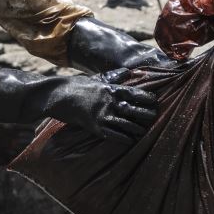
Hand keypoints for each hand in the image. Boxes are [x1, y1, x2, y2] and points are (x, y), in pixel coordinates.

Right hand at [44, 76, 158, 141]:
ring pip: (126, 124)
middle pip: (133, 109)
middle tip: (155, 116)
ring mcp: (102, 115)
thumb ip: (114, 77)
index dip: (146, 97)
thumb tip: (128, 72)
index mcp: (110, 89)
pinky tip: (130, 141)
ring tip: (144, 131)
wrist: (57, 96)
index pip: (134, 92)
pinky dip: (124, 138)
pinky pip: (113, 135)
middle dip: (146, 114)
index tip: (155, 100)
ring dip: (137, 128)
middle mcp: (109, 102)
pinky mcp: (94, 126)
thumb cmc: (77, 86)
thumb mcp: (97, 79)